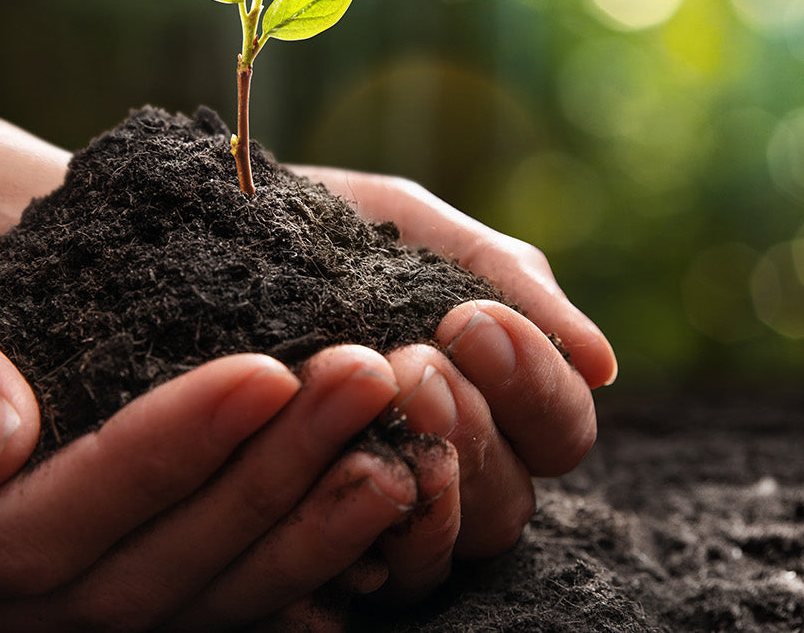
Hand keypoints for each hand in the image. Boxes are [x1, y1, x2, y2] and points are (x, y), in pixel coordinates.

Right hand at [0, 188, 456, 625]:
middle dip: (257, 485)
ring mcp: (21, 608)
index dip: (156, 456)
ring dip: (298, 527)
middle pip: (127, 582)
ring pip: (181, 607)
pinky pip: (204, 601)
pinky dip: (294, 560)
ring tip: (395, 443)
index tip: (265, 368)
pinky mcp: (91, 580)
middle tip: (364, 384)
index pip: (33, 529)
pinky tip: (376, 502)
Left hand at [291, 168, 615, 556]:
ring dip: (425, 472)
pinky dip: (352, 531)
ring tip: (373, 396)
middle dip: (474, 427)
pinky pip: (357, 576)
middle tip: (413, 361)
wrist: (199, 229)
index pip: (561, 431)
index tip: (471, 320)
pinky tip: (326, 470)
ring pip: (449, 547)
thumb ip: (509, 282)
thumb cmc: (317, 227)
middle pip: (512, 502)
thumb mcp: (414, 231)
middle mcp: (448, 470)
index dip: (533, 385)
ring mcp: (379, 515)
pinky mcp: (308, 545)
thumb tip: (604, 364)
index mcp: (493, 401)